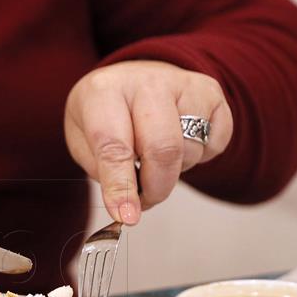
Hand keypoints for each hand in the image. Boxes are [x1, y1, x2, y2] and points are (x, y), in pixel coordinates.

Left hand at [65, 61, 232, 224]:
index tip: (127, 216)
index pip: (115, 147)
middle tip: (143, 200)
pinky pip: (214, 146)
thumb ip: (102, 171)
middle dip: (155, 188)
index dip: (122, 187)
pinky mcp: (212, 94)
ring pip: (190, 151)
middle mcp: (147, 82)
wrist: (131, 80)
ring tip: (152, 158)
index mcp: (104, 92)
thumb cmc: (104, 114)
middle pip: (163, 150)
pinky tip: (177, 142)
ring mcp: (184, 84)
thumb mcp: (82, 140)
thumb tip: (127, 207)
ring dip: (172, 172)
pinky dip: (197, 158)